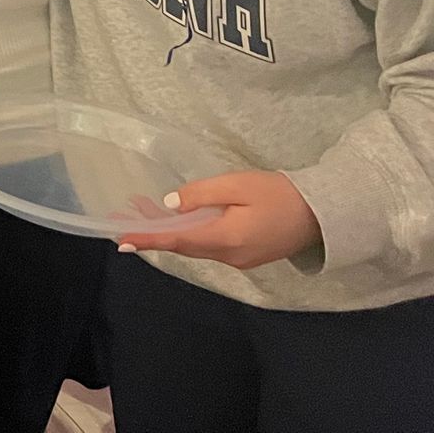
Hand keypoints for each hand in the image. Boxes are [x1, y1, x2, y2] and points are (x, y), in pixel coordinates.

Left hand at [116, 170, 321, 269]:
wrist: (323, 214)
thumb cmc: (279, 194)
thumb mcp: (237, 185)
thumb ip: (201, 195)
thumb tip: (170, 205)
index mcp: (224, 239)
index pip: (176, 241)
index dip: (147, 240)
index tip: (121, 241)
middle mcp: (229, 256)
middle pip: (184, 245)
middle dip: (154, 232)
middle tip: (126, 216)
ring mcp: (240, 259)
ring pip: (196, 246)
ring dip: (171, 232)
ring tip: (145, 213)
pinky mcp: (248, 255)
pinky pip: (211, 247)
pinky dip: (191, 235)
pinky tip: (181, 221)